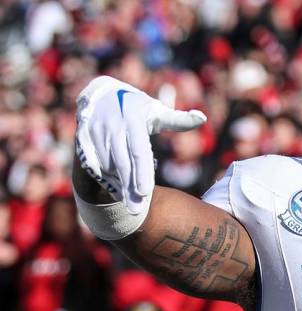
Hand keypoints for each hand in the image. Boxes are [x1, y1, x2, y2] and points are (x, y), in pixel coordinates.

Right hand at [75, 76, 206, 214]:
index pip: (139, 152)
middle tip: (137, 211)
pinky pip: (94, 164)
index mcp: (133, 120)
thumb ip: (178, 120)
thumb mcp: (157, 111)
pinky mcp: (82, 139)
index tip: (145, 193)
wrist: (100, 94)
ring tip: (128, 200)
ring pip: (107, 166)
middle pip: (122, 164)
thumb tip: (202, 118)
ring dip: (117, 185)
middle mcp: (112, 127)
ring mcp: (95, 133)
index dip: (141, 173)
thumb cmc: (137, 108)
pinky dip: (105, 178)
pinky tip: (115, 189)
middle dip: (129, 189)